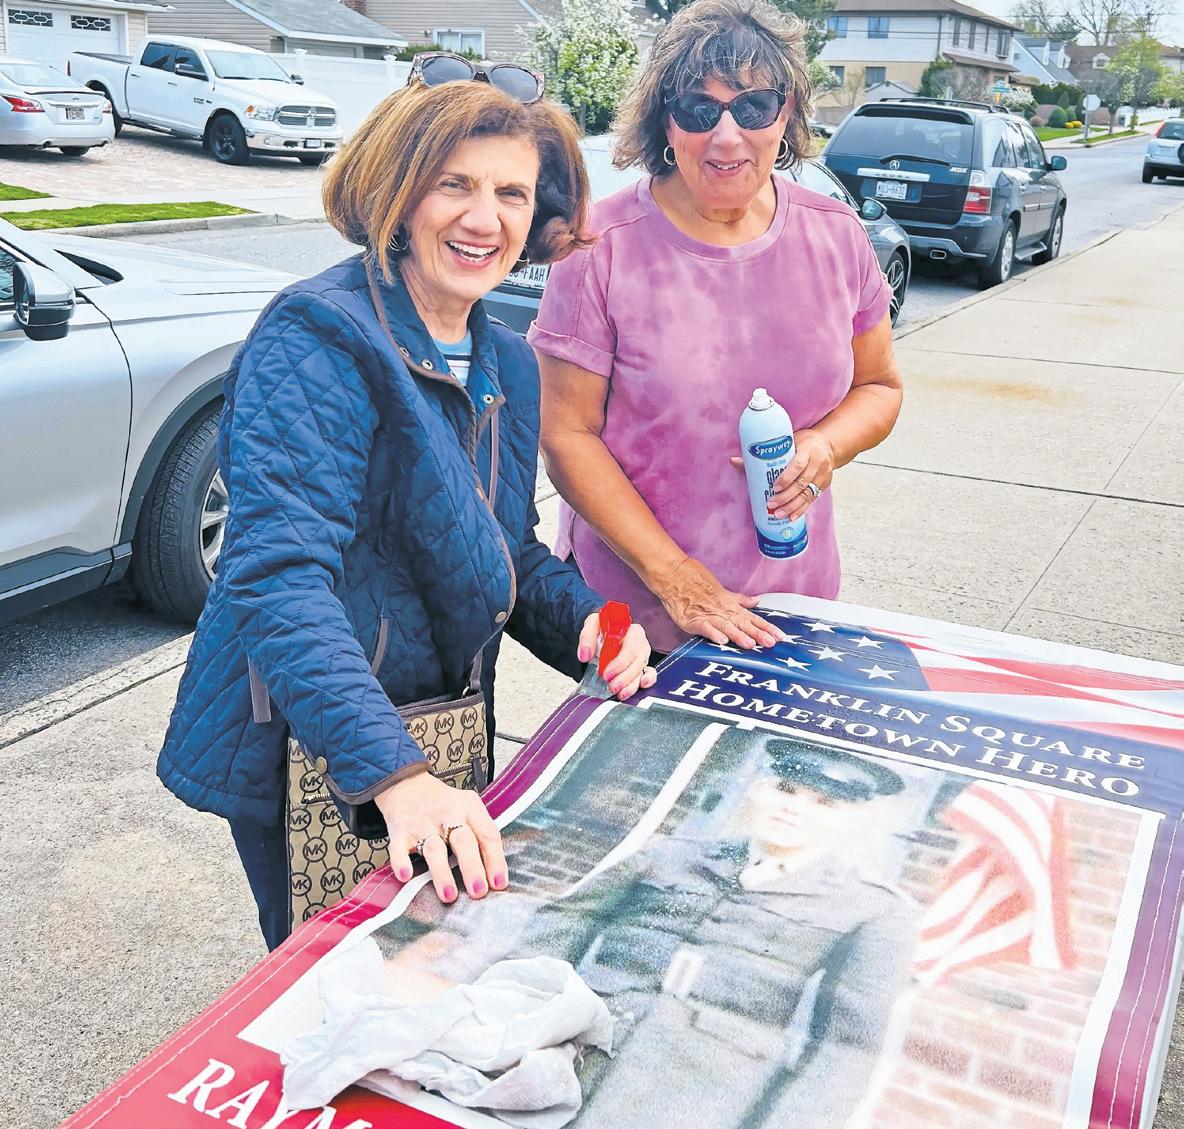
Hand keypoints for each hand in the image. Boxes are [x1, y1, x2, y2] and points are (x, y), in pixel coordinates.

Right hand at [375, 771, 506, 903]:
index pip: (487, 833)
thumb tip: (496, 873)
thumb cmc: (444, 803)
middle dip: (472, 867)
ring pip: (434, 849)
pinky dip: (401, 861)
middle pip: (463, 841)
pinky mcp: (400, 832)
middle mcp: (448, 815)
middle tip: (478, 891)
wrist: (407, 784)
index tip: (499, 883)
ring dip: (442, 872)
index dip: (495, 859)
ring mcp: (423, 824)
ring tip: (449, 895)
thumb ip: (481, 833)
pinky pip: (399, 848)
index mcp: (469, 809)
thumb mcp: (468, 807)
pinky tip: (406, 875)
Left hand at [577, 614, 656, 700]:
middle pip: (637, 662)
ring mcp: (642, 655)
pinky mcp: (642, 665)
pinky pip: (649, 674)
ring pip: (641, 671)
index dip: (620, 663)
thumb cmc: (603, 627)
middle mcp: (640, 643)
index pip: (630, 648)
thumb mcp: (592, 625)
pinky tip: (639, 687)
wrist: (604, 632)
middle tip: (611, 685)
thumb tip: (585, 655)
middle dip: (624, 677)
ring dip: (631, 685)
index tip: (606, 673)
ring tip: (619, 693)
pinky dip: (646, 681)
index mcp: (631, 630)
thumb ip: (587, 637)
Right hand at [649, 556, 783, 648]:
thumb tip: (756, 602)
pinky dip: (713, 633)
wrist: (675, 574)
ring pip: (726, 626)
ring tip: (750, 644)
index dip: (767, 627)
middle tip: (771, 643)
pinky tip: (721, 641)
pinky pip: (705, 627)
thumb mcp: (723, 590)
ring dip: (738, 635)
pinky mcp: (692, 619)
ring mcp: (708, 615)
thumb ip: (740, 600)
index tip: (781, 637)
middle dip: (758, 634)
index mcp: (730, 606)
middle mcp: (722, 611)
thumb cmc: (697, 580)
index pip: (753, 618)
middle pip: (743, 624)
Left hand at [729, 428, 834, 521]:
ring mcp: (823, 475)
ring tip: (778, 514)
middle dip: (786, 496)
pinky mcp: (824, 485)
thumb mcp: (786, 443)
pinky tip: (791, 517)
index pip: (798, 465)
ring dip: (792, 506)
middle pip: (801, 483)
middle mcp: (818, 463)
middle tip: (771, 504)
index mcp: (808, 449)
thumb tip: (734, 461)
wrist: (827, 445)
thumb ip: (763, 454)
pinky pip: (812, 499)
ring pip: (807, 494)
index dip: (786, 477)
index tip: (774, 487)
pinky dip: (801, 509)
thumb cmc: (801, 443)